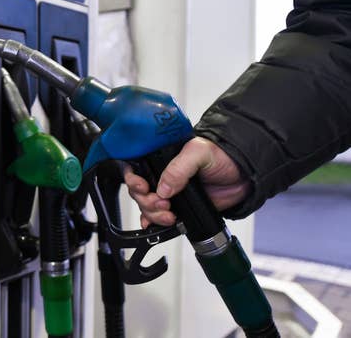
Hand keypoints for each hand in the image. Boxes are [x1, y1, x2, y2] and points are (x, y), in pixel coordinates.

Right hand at [124, 137, 249, 227]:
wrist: (243, 175)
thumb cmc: (222, 156)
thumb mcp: (199, 153)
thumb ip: (179, 168)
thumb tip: (163, 188)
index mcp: (161, 159)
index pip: (135, 169)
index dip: (133, 180)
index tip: (143, 188)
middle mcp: (162, 176)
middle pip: (138, 192)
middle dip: (146, 201)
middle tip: (163, 203)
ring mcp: (169, 193)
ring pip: (146, 207)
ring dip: (153, 214)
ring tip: (170, 214)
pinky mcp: (179, 207)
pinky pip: (158, 217)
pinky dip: (154, 223)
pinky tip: (160, 223)